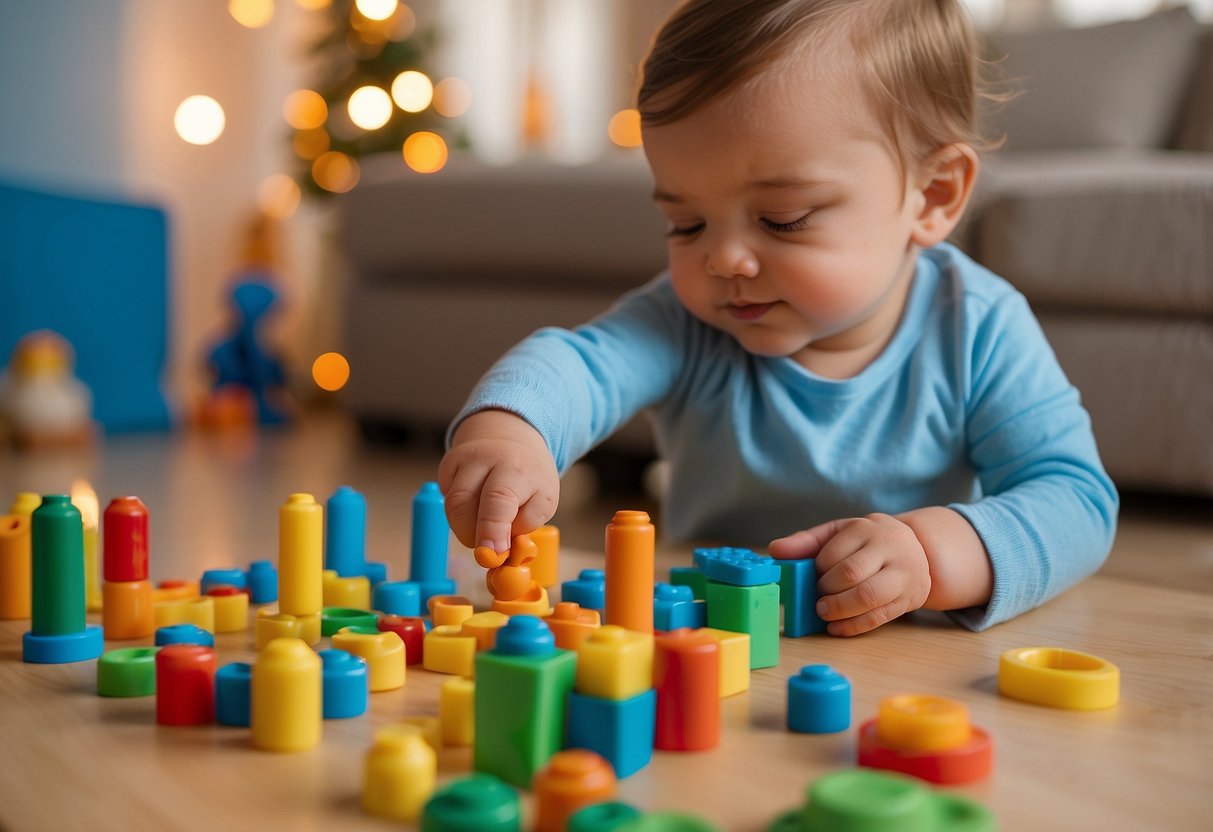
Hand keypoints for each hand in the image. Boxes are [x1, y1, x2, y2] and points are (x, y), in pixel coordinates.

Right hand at [438, 410, 559, 553]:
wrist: (515, 442)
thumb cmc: (530, 480)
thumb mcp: (542, 503)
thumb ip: (524, 526)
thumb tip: (498, 551)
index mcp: (518, 469)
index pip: (498, 500)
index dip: (491, 530)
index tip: (490, 554)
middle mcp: (488, 458)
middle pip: (464, 502)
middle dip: (471, 534)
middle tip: (486, 550)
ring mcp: (464, 458)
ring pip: (452, 503)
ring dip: (464, 527)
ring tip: (484, 529)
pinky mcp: (448, 463)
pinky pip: (447, 496)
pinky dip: (458, 513)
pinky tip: (475, 507)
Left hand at [769, 513, 930, 636]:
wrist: (919, 550)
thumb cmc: (868, 541)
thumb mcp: (840, 532)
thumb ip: (807, 540)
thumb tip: (775, 550)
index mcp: (867, 528)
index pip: (833, 554)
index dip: (817, 571)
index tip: (812, 577)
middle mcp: (889, 548)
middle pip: (850, 574)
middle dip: (827, 591)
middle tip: (817, 598)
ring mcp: (904, 574)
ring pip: (868, 596)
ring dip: (839, 610)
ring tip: (823, 613)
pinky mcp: (909, 599)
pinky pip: (879, 618)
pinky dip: (852, 626)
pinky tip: (836, 627)